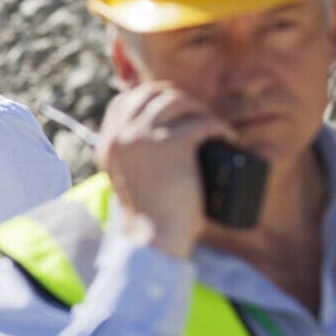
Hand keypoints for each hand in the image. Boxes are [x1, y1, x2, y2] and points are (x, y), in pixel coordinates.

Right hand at [98, 82, 231, 258]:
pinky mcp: (171, 145)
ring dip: (199, 110)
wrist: (153, 241)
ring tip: (213, 127)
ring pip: (177, 102)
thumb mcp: (127, 179)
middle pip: (152, 94)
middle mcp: (121, 136)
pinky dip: (219, 128)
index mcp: (108, 144)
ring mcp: (144, 138)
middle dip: (179, 100)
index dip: (150, 97)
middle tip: (198, 117)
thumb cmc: (148, 217)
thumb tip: (160, 137)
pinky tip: (227, 138)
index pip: (124, 100)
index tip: (172, 109)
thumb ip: (132, 157)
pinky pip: (201, 123)